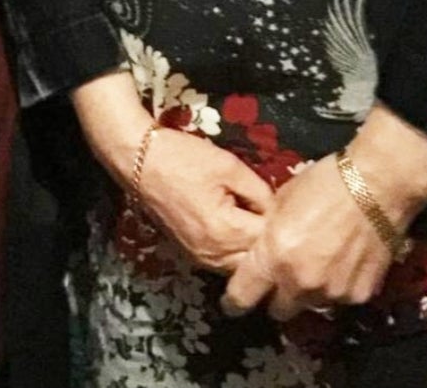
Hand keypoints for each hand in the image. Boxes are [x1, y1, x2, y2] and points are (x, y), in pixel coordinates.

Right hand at [71, 73, 272, 273]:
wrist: (141, 162)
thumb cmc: (185, 159)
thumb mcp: (231, 167)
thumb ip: (259, 191)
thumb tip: (277, 209)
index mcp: (225, 233)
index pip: (268, 240)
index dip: (280, 222)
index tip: (285, 206)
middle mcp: (212, 255)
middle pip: (255, 262)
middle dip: (268, 242)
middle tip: (276, 215)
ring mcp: (199, 258)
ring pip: (239, 267)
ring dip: (252, 250)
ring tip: (259, 220)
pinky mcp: (191, 254)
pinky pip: (223, 262)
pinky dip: (236, 251)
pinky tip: (241, 228)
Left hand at [221, 106, 426, 321]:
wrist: (380, 182)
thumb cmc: (328, 181)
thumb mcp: (284, 199)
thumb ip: (269, 232)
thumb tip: (263, 245)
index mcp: (274, 256)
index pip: (241, 297)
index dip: (236, 299)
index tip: (238, 297)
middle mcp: (299, 282)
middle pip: (278, 311)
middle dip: (280, 295)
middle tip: (290, 273)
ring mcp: (331, 292)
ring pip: (312, 305)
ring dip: (312, 290)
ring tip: (327, 261)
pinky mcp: (359, 294)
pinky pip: (341, 298)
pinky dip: (342, 285)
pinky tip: (351, 260)